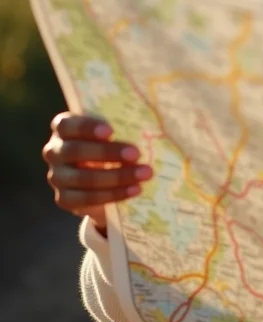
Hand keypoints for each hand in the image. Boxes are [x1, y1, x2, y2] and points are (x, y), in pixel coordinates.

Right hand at [42, 112, 152, 234]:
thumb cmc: (111, 141)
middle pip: (75, 151)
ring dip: (117, 177)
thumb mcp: (114, 131)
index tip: (111, 131)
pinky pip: (87, 199)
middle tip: (136, 154)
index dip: (86, 127)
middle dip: (108, 153)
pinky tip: (135, 189)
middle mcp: (55, 151)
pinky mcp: (63, 198)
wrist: (101, 176)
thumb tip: (148, 122)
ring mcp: (56, 176)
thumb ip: (121, 124)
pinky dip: (114, 195)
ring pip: (83, 178)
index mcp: (63, 128)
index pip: (66, 125)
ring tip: (145, 174)